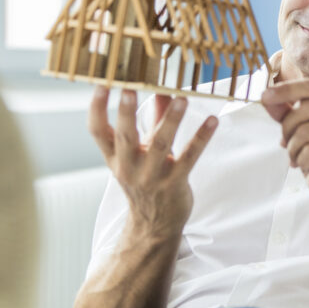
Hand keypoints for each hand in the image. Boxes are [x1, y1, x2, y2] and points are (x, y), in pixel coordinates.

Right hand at [89, 88, 217, 237]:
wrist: (155, 223)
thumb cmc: (147, 177)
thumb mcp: (142, 149)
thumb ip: (154, 117)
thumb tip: (163, 86)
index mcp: (114, 157)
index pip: (97, 131)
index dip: (96, 108)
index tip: (101, 84)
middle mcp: (128, 167)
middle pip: (125, 136)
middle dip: (126, 112)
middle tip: (129, 87)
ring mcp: (151, 176)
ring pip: (160, 145)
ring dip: (172, 120)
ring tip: (182, 98)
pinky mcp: (174, 183)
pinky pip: (189, 158)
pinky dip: (201, 138)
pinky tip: (212, 120)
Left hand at [262, 79, 308, 209]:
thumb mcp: (299, 128)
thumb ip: (285, 111)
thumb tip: (266, 96)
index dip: (286, 90)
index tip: (264, 96)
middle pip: (304, 109)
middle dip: (287, 129)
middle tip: (287, 144)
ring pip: (305, 132)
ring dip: (294, 149)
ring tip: (299, 157)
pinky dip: (302, 161)